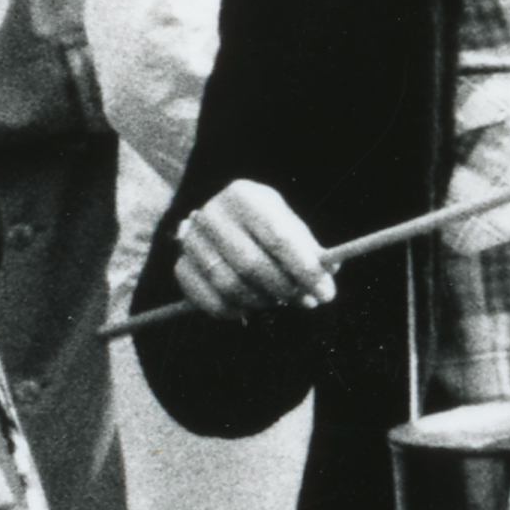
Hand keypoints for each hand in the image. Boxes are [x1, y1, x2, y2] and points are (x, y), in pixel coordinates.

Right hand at [170, 178, 335, 321]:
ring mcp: (191, 241)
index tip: (326, 292)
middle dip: (285, 289)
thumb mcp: (288, 223)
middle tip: (307, 301)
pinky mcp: (181, 266)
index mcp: (244, 197)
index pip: (278, 238)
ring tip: (281, 300)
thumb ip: (308, 248)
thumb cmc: (264, 224)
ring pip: (230, 286)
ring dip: (263, 301)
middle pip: (252, 265)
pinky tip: (252, 308)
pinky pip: (209, 301)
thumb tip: (328, 273)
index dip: (304, 270)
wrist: (219, 218)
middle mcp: (211, 215)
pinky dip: (235, 312)